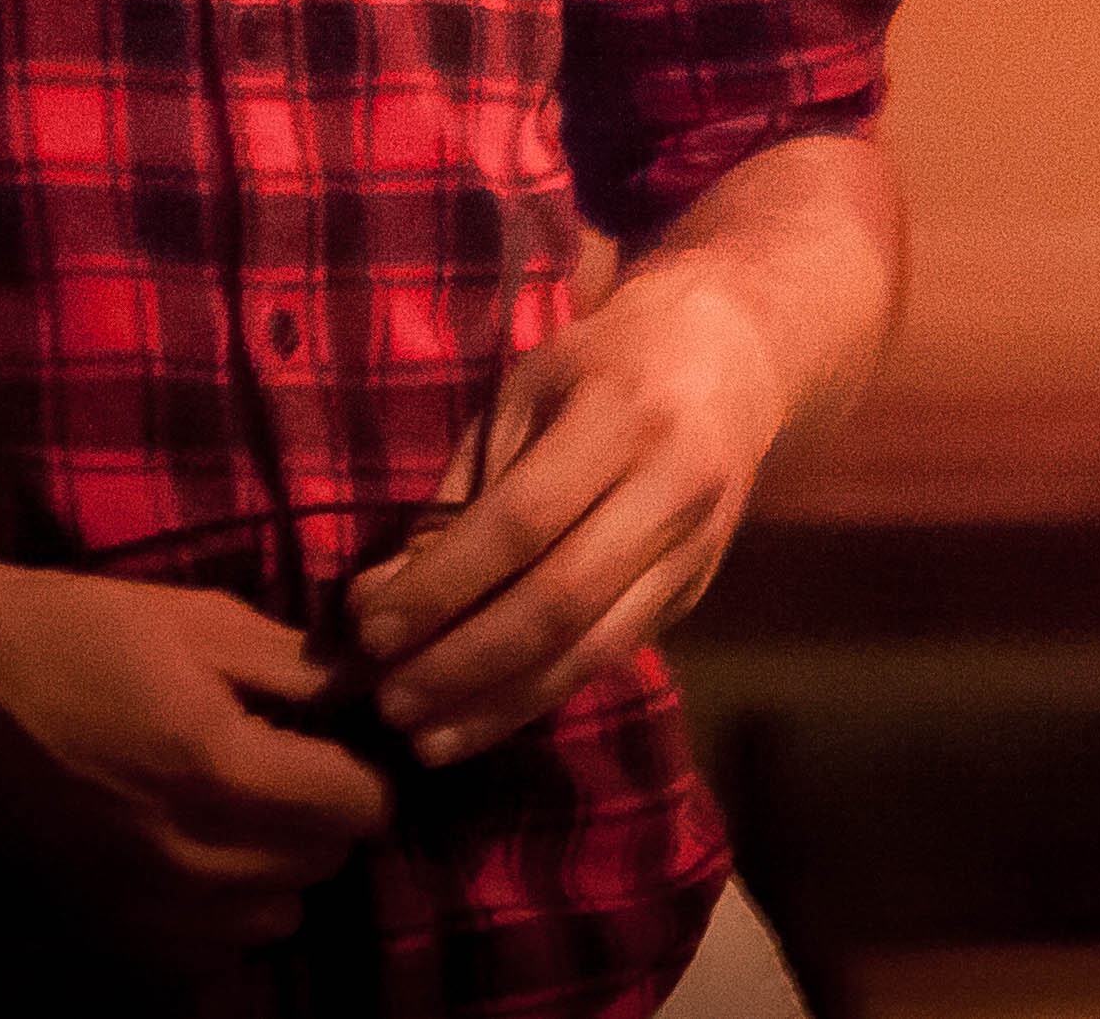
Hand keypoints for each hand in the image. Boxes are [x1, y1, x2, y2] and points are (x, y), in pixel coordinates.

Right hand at [0, 560, 397, 966]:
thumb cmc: (76, 634)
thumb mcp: (201, 620)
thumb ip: (302, 666)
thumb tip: (376, 691)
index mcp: (220, 768)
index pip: (359, 808)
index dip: (367, 770)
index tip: (345, 744)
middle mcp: (191, 856)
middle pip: (323, 864)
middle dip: (323, 814)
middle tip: (287, 764)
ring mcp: (147, 909)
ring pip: (276, 916)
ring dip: (277, 868)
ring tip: (237, 810)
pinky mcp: (109, 934)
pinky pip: (213, 953)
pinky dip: (222, 914)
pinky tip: (194, 855)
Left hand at [336, 263, 795, 761]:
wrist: (730, 361)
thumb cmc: (603, 368)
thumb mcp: (525, 395)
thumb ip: (460, 495)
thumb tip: (381, 599)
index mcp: (621, 416)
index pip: (521, 522)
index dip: (442, 585)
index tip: (369, 630)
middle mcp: (670, 489)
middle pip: (559, 600)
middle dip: (464, 662)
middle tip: (388, 702)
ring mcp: (693, 550)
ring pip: (593, 649)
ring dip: (500, 704)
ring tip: (424, 738)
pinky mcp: (695, 593)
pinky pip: (613, 656)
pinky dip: (541, 694)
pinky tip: (482, 719)